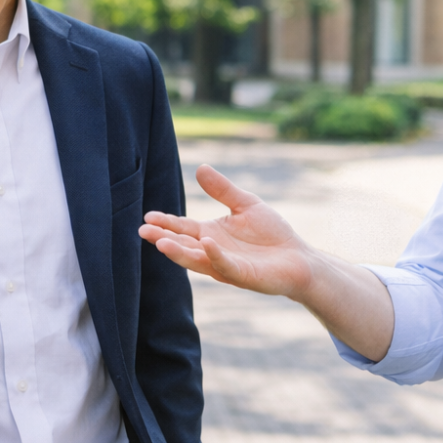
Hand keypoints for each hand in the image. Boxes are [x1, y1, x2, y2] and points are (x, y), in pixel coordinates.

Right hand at [140, 165, 316, 298]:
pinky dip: (216, 255)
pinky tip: (207, 242)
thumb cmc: (272, 234)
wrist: (299, 258)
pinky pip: (226, 265)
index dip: (166, 223)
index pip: (183, 229)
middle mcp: (213, 253)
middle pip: (183, 246)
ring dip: (179, 252)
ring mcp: (226, 266)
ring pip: (197, 260)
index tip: (147, 216)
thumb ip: (222, 190)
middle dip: (163, 239)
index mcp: (210, 235)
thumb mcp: (245, 204)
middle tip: (143, 231)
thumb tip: (200, 167)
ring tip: (161, 243)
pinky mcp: (243, 275)